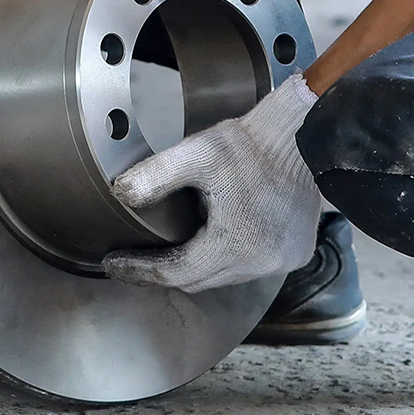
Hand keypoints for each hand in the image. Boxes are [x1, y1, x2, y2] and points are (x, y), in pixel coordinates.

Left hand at [102, 77, 319, 292]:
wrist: (300, 135)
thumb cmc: (250, 145)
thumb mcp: (195, 154)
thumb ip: (154, 176)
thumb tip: (121, 195)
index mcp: (234, 245)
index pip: (174, 273)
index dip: (140, 270)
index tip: (113, 265)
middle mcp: (261, 263)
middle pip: (199, 280)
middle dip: (166, 271)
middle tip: (137, 257)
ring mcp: (282, 261)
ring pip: (225, 277)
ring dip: (200, 264)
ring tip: (176, 245)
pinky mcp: (296, 254)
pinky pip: (252, 268)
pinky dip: (231, 258)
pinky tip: (218, 237)